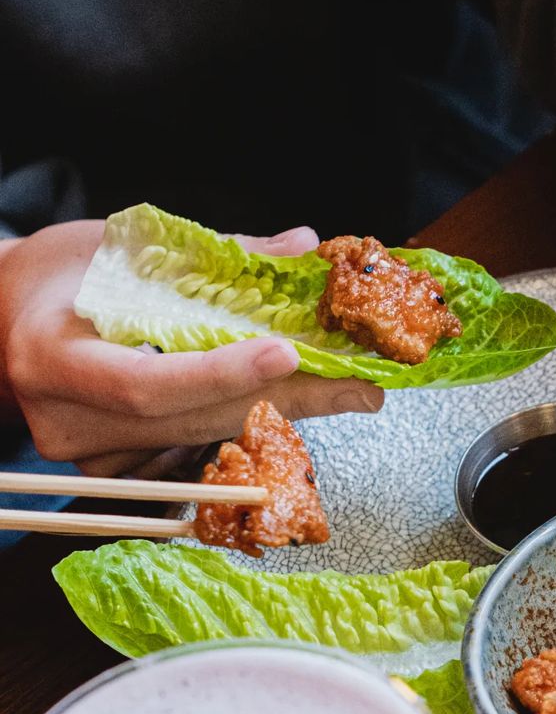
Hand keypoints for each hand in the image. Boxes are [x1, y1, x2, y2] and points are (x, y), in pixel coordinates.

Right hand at [0, 220, 381, 476]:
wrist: (6, 319)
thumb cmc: (61, 276)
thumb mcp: (123, 245)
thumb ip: (216, 254)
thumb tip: (302, 248)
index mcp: (54, 360)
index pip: (148, 385)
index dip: (221, 373)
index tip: (287, 352)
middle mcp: (70, 420)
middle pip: (195, 420)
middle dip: (289, 399)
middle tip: (362, 385)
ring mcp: (94, 455)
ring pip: (206, 438)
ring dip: (283, 412)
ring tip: (349, 388)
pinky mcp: (118, 468)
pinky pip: (198, 447)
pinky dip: (250, 420)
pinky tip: (298, 400)